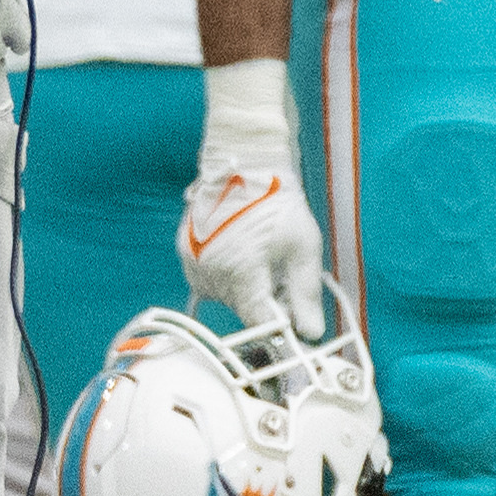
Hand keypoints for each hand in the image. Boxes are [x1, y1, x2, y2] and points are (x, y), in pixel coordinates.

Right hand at [180, 56, 324, 332]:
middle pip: (242, 310)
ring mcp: (193, 262)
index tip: (292, 327)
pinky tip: (240, 253)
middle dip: (265, 302)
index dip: (278, 329)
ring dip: (244, 289)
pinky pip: (207, 281)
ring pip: (224, 297)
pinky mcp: (185, 252)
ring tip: (260, 258)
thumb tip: (310, 333)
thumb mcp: (303, 247)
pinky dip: (226, 276)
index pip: (259, 323)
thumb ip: (305, 294)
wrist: (244, 161)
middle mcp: (210, 272)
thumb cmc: (278, 201)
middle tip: (281, 274)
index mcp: (241, 272)